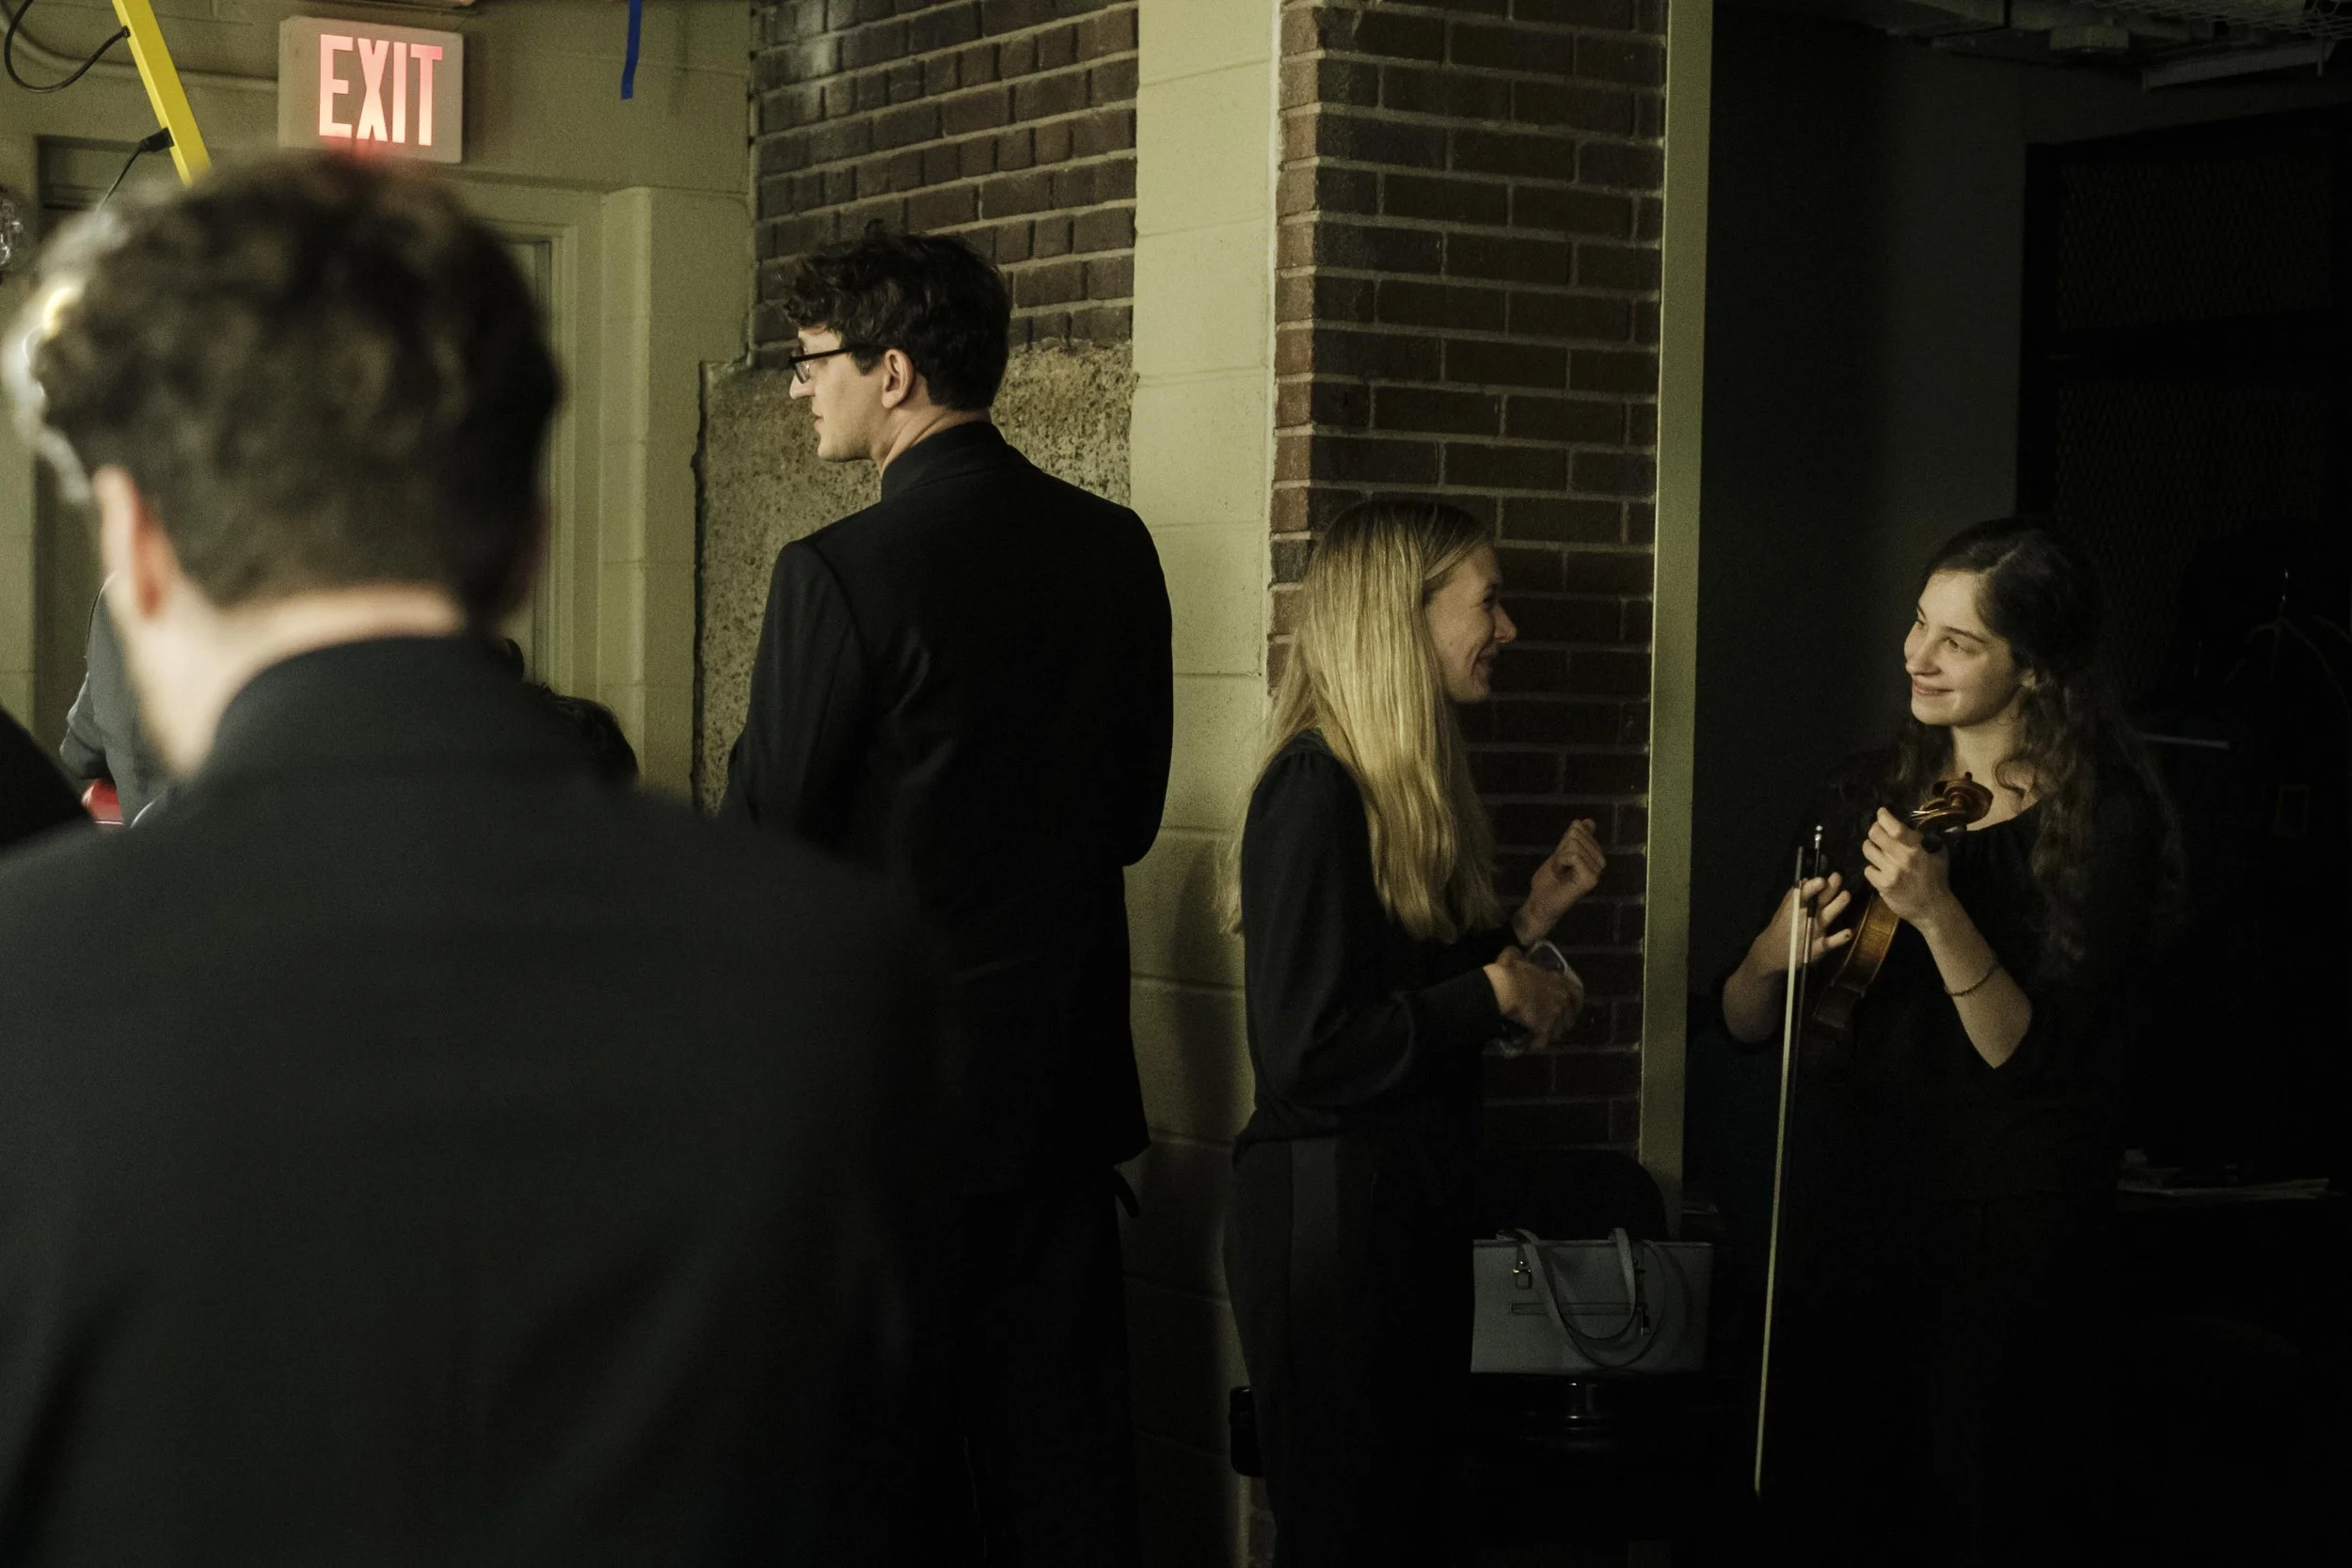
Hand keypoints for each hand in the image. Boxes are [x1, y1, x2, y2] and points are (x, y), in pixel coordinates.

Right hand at [1484, 946, 1583, 1050]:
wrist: (1503, 990)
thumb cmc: (1509, 972)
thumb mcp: (1512, 957)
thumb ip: (1517, 955)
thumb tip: (1515, 952)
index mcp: (1557, 981)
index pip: (1577, 992)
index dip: (1576, 1001)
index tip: (1573, 1007)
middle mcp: (1561, 998)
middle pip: (1570, 1016)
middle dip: (1563, 1022)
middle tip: (1553, 1024)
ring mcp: (1555, 1015)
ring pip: (1558, 1031)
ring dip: (1550, 1033)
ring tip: (1540, 1035)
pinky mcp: (1545, 1028)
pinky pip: (1543, 1041)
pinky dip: (1537, 1043)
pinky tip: (1530, 1044)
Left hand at [1518, 818, 1605, 943]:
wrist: (1540, 902)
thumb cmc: (1548, 881)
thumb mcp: (1559, 853)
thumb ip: (1572, 839)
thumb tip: (1587, 821)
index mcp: (1594, 854)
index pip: (1579, 828)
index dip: (1563, 841)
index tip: (1561, 859)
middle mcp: (1599, 861)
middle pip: (1576, 835)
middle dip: (1561, 850)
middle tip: (1560, 868)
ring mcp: (1597, 871)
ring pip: (1575, 845)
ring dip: (1560, 858)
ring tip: (1561, 873)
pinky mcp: (1591, 878)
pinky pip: (1574, 856)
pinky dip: (1561, 863)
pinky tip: (1563, 876)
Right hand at [1745, 873, 1852, 973]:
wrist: (1774, 950)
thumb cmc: (1784, 924)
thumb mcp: (1787, 906)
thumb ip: (1801, 892)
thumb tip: (1813, 874)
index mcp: (1795, 906)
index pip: (1803, 894)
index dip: (1812, 887)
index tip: (1821, 880)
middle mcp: (1805, 918)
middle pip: (1819, 901)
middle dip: (1829, 889)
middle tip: (1838, 877)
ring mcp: (1813, 932)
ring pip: (1827, 917)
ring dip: (1837, 906)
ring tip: (1846, 895)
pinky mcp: (1819, 947)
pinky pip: (1831, 942)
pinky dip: (1839, 938)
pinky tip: (1848, 932)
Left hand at [1861, 808, 1955, 925]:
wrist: (1933, 908)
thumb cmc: (1936, 879)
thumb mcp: (1939, 854)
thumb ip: (1926, 839)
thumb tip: (1912, 825)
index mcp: (1917, 849)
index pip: (1895, 828)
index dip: (1884, 817)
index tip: (1881, 813)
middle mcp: (1902, 858)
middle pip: (1875, 835)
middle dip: (1874, 830)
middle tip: (1877, 831)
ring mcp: (1890, 872)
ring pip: (1868, 850)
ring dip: (1871, 848)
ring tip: (1877, 850)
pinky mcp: (1882, 885)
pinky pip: (1868, 869)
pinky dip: (1872, 868)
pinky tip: (1880, 870)